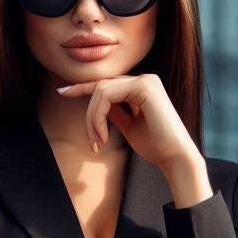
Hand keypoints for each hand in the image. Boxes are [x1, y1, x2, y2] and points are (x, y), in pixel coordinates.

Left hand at [57, 75, 210, 203]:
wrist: (175, 158)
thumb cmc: (155, 146)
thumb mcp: (128, 126)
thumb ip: (114, 113)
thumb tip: (96, 105)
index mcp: (142, 87)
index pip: (106, 84)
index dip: (82, 88)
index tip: (62, 93)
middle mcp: (145, 79)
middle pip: (100, 88)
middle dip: (89, 116)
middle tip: (92, 143)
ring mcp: (145, 80)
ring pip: (101, 91)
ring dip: (92, 120)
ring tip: (98, 143)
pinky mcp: (144, 87)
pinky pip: (107, 95)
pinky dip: (99, 117)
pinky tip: (105, 137)